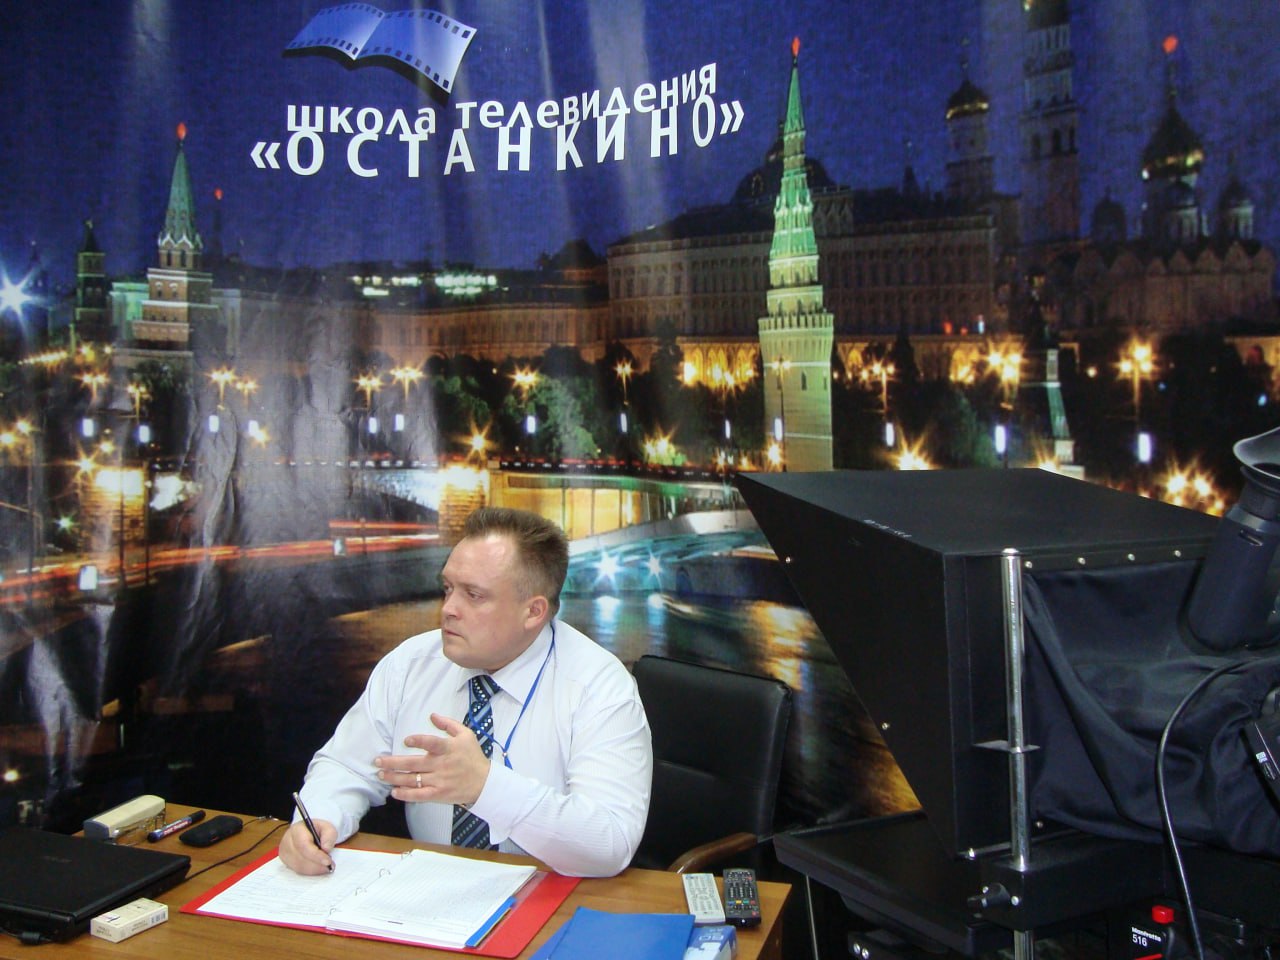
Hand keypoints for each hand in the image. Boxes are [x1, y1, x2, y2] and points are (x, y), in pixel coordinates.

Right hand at [277, 818, 336, 874]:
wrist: (307, 833)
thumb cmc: (317, 830)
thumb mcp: (327, 827)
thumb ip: (329, 835)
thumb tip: (326, 849)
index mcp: (296, 830)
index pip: (304, 845)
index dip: (316, 856)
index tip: (328, 862)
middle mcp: (287, 842)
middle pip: (301, 858)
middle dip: (317, 864)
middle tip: (330, 866)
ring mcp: (285, 853)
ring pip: (299, 867)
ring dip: (315, 869)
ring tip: (326, 867)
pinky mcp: (286, 862)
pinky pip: (298, 871)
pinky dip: (310, 871)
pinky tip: (318, 868)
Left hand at [375, 713, 491, 805]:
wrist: (484, 782)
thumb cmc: (473, 756)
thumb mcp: (466, 734)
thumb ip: (448, 724)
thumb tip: (432, 715)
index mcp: (448, 748)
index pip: (432, 743)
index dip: (419, 741)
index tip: (406, 740)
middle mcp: (441, 765)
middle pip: (414, 764)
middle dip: (393, 763)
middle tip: (378, 761)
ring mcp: (439, 781)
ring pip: (412, 780)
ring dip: (394, 778)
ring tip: (381, 774)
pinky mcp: (439, 794)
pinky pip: (419, 795)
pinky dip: (406, 795)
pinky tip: (394, 792)